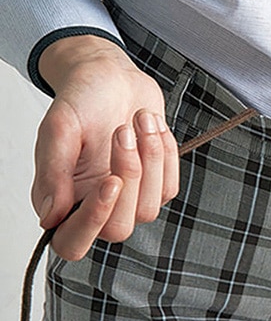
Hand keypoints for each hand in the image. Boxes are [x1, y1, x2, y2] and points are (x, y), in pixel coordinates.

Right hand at [31, 35, 179, 260]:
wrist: (113, 77)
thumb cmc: (82, 100)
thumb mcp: (60, 128)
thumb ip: (53, 173)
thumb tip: (49, 217)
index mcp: (63, 199)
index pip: (72, 243)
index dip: (93, 221)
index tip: (110, 181)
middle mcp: (95, 205)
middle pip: (119, 230)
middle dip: (129, 178)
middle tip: (123, 132)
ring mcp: (129, 198)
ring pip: (149, 209)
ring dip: (150, 160)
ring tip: (140, 119)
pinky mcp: (156, 185)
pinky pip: (170, 187)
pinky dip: (166, 154)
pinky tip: (153, 126)